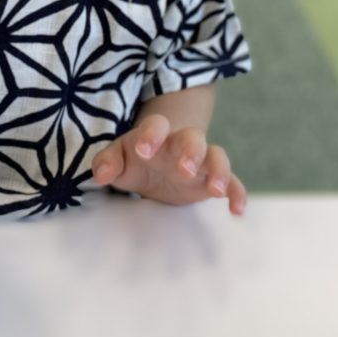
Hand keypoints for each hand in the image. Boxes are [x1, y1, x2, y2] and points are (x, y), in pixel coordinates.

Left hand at [92, 113, 246, 214]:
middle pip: (193, 138)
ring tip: (215, 190)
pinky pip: (233, 182)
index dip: (151, 135)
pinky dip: (237, 193)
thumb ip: (107, 162)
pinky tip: (236, 211)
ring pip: (216, 156)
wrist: (159, 162)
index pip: (156, 125)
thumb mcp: (118, 159)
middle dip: (191, 151)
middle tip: (184, 169)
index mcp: (156, 135)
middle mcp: (181, 144)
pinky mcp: (211, 179)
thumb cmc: (136, 159)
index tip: (143, 151)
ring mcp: (200, 161)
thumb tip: (101, 174)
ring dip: (218, 170)